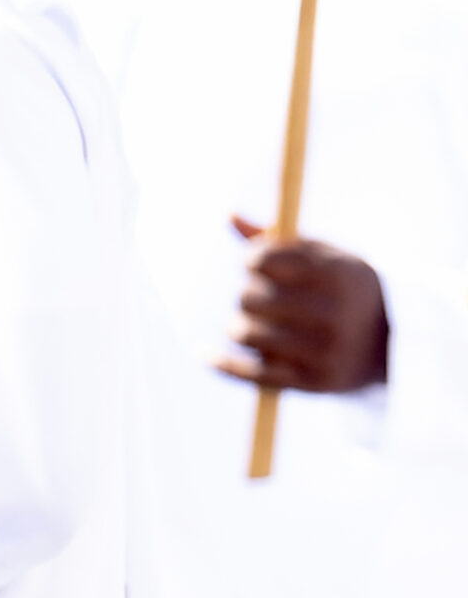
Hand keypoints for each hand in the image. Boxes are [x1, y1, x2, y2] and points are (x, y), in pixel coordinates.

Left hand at [218, 216, 389, 392]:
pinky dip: (224, 364)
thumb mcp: (324, 257)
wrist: (393, 343)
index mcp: (337, 273)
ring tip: (249, 323)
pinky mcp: (315, 382)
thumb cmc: (345, 289)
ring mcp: (325, 350)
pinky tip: (204, 354)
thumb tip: (228, 215)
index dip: (252, 261)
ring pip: (246, 333)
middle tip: (260, 298)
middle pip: (249, 298)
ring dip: (239, 326)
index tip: (254, 265)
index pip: (264, 260)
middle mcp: (333, 312)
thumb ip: (278, 240)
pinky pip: (254, 373)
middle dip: (247, 294)